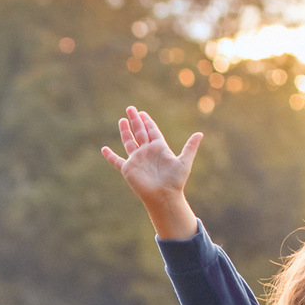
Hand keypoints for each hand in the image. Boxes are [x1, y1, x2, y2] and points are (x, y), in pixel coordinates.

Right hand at [100, 105, 202, 238]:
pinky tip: (104, 149)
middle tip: (130, 108)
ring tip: (122, 120)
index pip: (152, 131)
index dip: (147, 122)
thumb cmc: (175, 181)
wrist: (164, 196)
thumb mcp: (184, 162)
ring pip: (129, 142)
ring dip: (125, 131)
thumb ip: (190, 147)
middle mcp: (147, 152)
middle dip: (135, 120)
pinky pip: (116, 161)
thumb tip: (200, 133)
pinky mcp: (128, 169)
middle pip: (139, 132)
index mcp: (159, 148)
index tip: (142, 113)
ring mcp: (137, 160)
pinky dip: (110, 156)